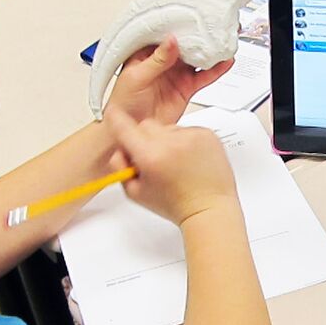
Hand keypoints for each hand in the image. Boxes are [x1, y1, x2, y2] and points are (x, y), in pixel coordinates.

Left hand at [105, 0, 234, 124]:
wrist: (131, 130)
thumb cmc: (122, 102)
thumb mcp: (136, 77)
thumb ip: (156, 60)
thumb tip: (170, 42)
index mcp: (144, 49)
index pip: (152, 19)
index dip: (159, 0)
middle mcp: (162, 56)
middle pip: (181, 34)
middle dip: (193, 22)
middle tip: (207, 9)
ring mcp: (176, 71)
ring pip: (197, 53)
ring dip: (209, 45)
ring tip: (223, 34)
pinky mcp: (186, 87)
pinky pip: (205, 75)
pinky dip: (217, 68)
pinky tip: (226, 60)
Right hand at [106, 109, 238, 225]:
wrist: (210, 208)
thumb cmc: (177, 205)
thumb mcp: (136, 193)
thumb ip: (120, 167)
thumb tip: (119, 148)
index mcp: (150, 156)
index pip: (123, 126)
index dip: (116, 121)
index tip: (115, 116)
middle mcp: (171, 142)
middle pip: (146, 125)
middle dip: (145, 139)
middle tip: (153, 160)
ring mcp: (191, 136)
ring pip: (168, 128)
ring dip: (167, 141)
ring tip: (176, 164)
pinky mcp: (207, 134)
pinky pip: (187, 130)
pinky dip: (186, 142)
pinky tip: (189, 161)